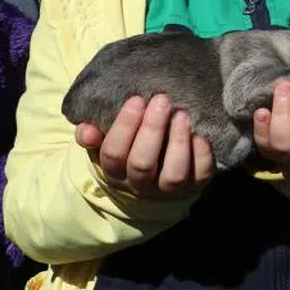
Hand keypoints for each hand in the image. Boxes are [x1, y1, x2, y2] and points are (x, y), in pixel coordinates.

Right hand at [75, 94, 213, 198]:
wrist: (154, 184)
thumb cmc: (128, 150)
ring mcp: (168, 189)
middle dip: (152, 129)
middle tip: (162, 100)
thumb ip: (91, 134)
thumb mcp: (104, 144)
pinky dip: (202, 156)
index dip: (124, 127)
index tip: (136, 100)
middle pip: (142, 163)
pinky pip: (200, 176)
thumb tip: (87, 129)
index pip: (113, 153)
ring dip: (178, 143)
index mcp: (115, 172)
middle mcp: (140, 184)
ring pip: (173, 174)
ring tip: (182, 115)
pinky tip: (201, 135)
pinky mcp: (194, 186)